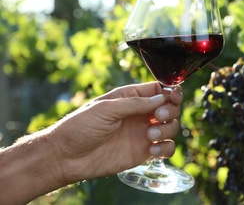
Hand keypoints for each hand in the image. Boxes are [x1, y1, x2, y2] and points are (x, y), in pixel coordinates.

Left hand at [48, 81, 181, 184]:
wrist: (66, 157)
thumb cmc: (80, 126)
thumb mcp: (105, 108)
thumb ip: (134, 103)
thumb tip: (161, 98)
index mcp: (131, 98)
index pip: (159, 90)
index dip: (171, 91)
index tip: (173, 97)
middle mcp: (140, 114)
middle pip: (170, 107)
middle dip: (170, 110)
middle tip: (158, 116)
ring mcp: (143, 133)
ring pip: (171, 127)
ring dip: (167, 130)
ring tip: (149, 136)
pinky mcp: (144, 152)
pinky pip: (166, 148)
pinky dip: (166, 149)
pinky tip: (152, 152)